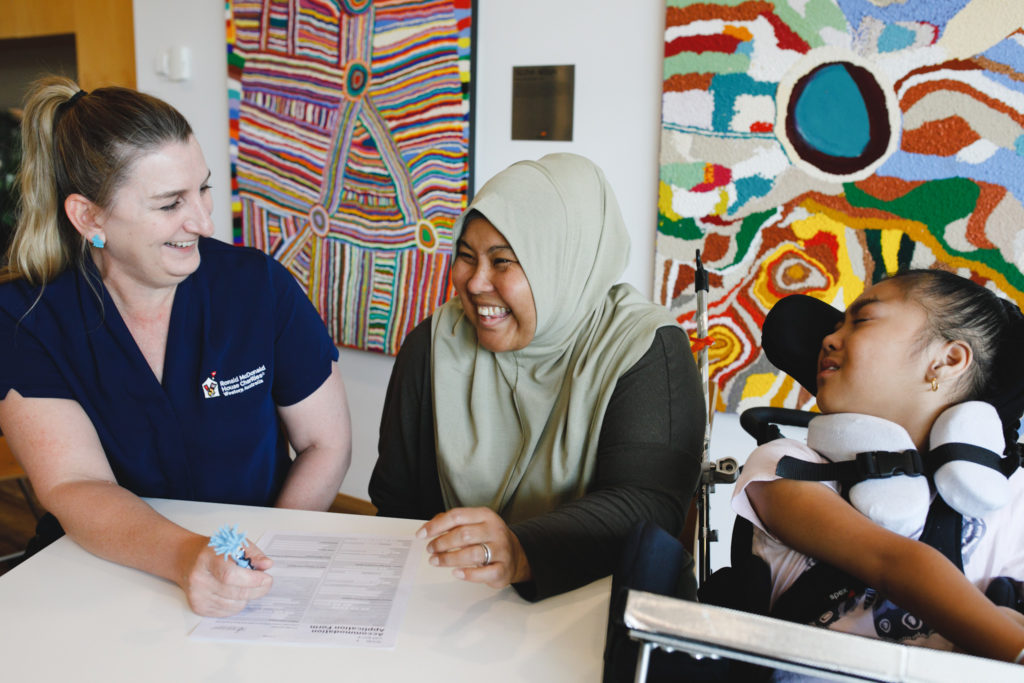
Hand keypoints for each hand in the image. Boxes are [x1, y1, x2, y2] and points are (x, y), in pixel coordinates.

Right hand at [178, 535, 273, 615]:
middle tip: (266, 583)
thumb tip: (266, 564)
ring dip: (247, 597)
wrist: (187, 559)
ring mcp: (197, 595)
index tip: (266, 578)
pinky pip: (227, 612)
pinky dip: (237, 604)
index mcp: (207, 559)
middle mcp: (199, 579)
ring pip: (234, 605)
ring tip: (246, 585)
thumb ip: (253, 554)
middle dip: (257, 589)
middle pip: (235, 592)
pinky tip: (234, 592)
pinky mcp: (198, 608)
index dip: (252, 579)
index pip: (230, 575)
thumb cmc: (213, 552)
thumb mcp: (234, 544)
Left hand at [417, 507, 531, 588]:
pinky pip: (483, 573)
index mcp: (485, 516)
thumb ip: (451, 523)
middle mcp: (494, 530)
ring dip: (449, 559)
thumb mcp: (474, 524)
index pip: (457, 516)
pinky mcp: (502, 569)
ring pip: (471, 554)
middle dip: (442, 543)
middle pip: (463, 535)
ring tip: (436, 561)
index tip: (422, 534)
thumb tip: (426, 528)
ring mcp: (500, 550)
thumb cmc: (488, 538)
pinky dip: (467, 574)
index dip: (436, 525)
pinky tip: (456, 573)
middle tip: (430, 549)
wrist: (515, 555)